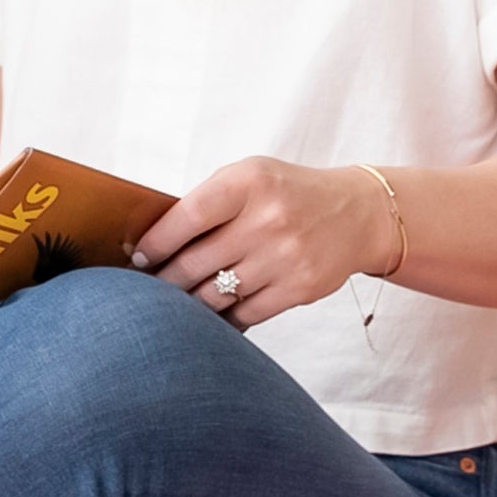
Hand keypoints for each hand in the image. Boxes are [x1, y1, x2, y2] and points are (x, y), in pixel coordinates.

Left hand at [132, 156, 391, 328]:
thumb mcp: (248, 178)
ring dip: (187, 303)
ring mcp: (287, 256)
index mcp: (248, 184)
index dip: (156, 243)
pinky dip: (222, 318)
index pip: (187, 217)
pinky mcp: (302, 288)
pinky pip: (246, 313)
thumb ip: (206, 202)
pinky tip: (207, 318)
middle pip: (196, 262)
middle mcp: (268, 220)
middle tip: (146, 289)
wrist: (358, 214)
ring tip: (171, 304)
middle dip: (164, 280)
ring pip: (216, 293)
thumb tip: (151, 242)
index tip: (138, 258)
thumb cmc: (286, 194)